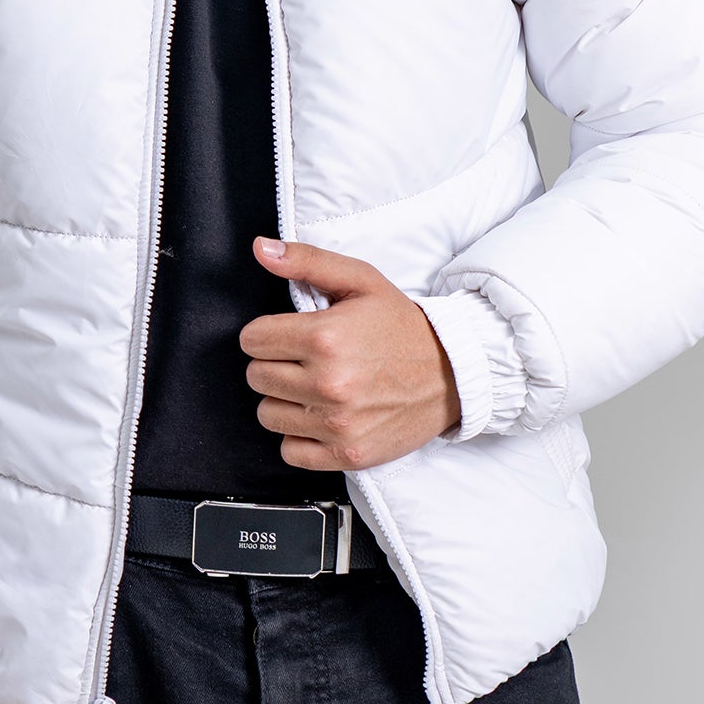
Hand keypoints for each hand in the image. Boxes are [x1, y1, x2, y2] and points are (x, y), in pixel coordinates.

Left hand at [239, 237, 460, 470]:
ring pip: (268, 414)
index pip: (252, 340)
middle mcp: (328, 383)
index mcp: (324, 337)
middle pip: (256, 377)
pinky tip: (321, 417)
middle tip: (305, 360)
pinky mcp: (347, 454)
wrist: (452, 373)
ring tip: (314, 388)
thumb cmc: (401, 326)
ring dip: (285, 401)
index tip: (288, 335)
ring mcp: (338, 424)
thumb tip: (261, 248)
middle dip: (274, 364)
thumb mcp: (360, 281)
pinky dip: (300, 436)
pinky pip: (290, 451)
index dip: (266, 333)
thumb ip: (306, 261)